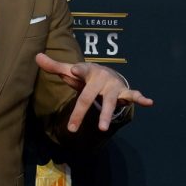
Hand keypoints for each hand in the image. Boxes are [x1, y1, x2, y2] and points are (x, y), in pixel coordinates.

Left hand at [35, 53, 152, 132]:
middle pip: (87, 97)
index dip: (77, 69)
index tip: (73, 70)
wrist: (106, 74)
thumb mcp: (70, 71)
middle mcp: (99, 78)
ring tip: (102, 128)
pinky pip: (132, 95)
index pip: (81, 70)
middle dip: (80, 112)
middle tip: (72, 128)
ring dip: (107, 114)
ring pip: (109, 101)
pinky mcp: (123, 92)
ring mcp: (112, 86)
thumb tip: (36, 56)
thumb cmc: (84, 75)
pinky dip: (140, 98)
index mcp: (86, 72)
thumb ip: (54, 66)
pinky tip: (149, 102)